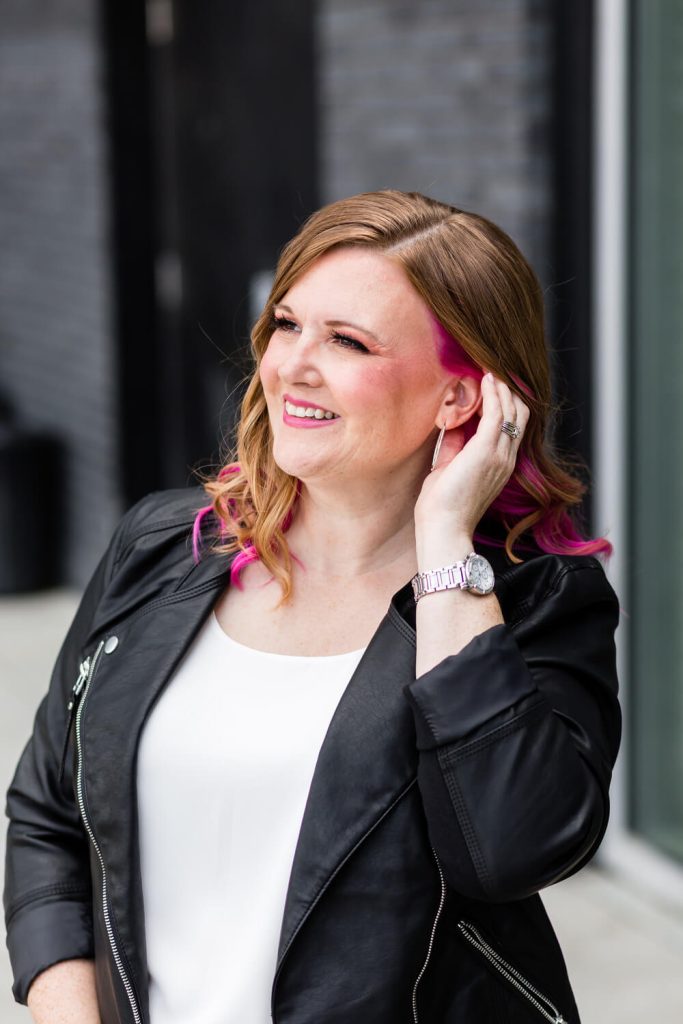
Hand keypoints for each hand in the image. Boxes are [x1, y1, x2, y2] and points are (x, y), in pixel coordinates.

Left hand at [414, 373, 528, 542]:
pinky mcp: (486, 450)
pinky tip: (485, 379)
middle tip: (493, 369)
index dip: (506, 402)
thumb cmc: (442, 506)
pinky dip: (493, 393)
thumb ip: (454, 446)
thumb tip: (452, 424)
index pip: (513, 425)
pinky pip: (496, 412)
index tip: (492, 382)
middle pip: (519, 413)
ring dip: (501, 386)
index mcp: (500, 464)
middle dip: (508, 389)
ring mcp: (500, 453)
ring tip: (489, 368)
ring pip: (511, 409)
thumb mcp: (448, 468)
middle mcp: (506, 457)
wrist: (444, 527)